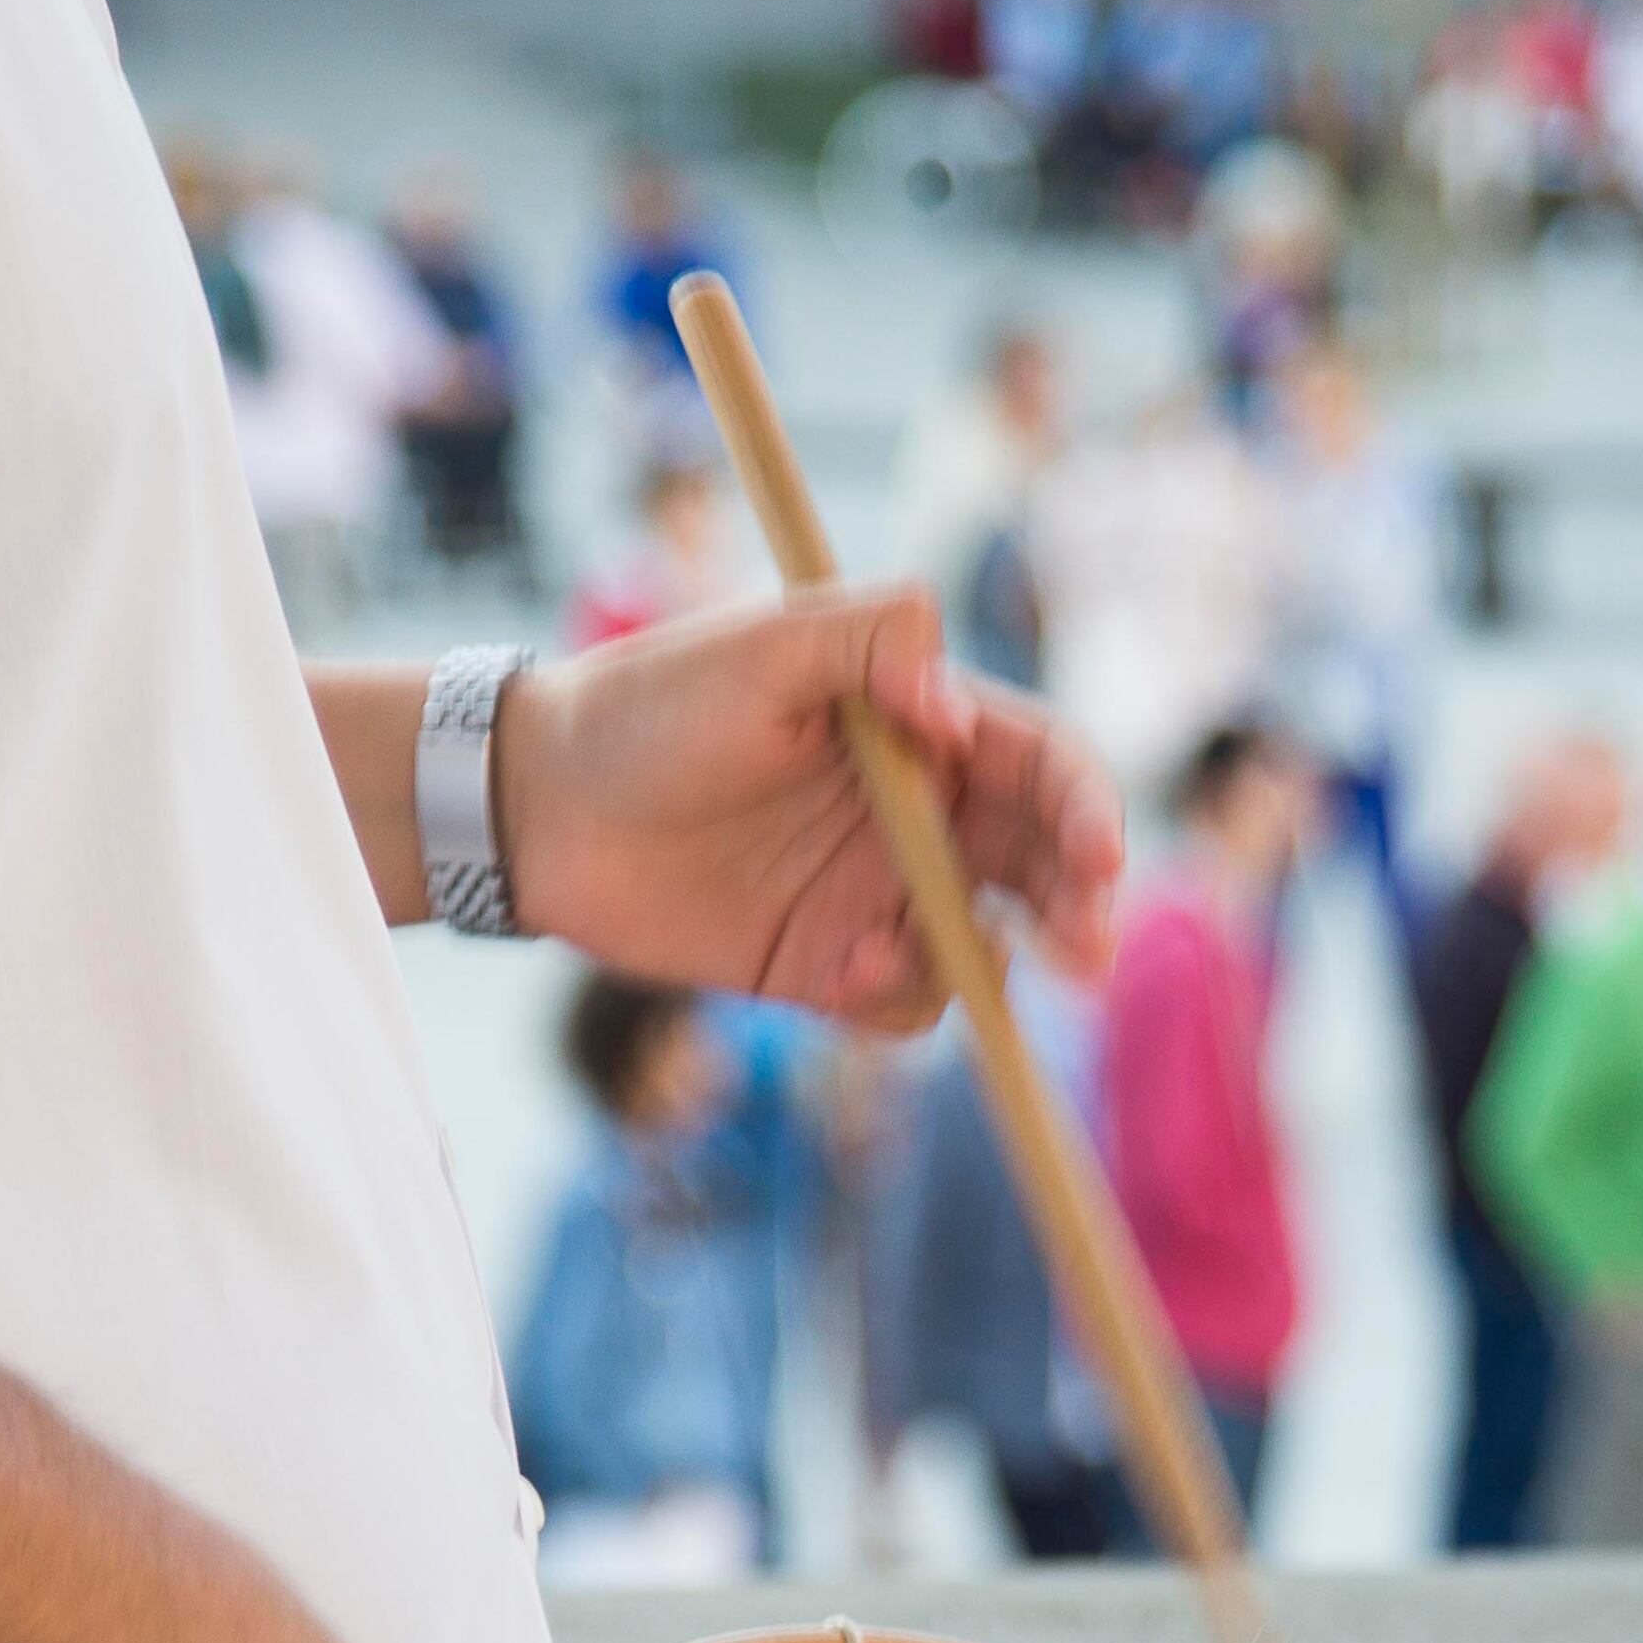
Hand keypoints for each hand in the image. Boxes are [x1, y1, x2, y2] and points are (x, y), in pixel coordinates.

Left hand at [495, 586, 1120, 1032]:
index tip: (1100, 856)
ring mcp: (878, 894)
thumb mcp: (764, 644)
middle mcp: (919, 813)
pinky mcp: (829, 967)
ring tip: (884, 955)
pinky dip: (897, 998)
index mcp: (921, 727)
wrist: (542, 807)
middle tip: (1086, 953)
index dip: (1086, 808)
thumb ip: (874, 639)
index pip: (1043, 765)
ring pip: (987, 946)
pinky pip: (908, 1003)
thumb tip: (955, 707)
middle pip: (1043, 865)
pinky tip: (836, 975)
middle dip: (1080, 909)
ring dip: (980, 963)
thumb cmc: (651, 706)